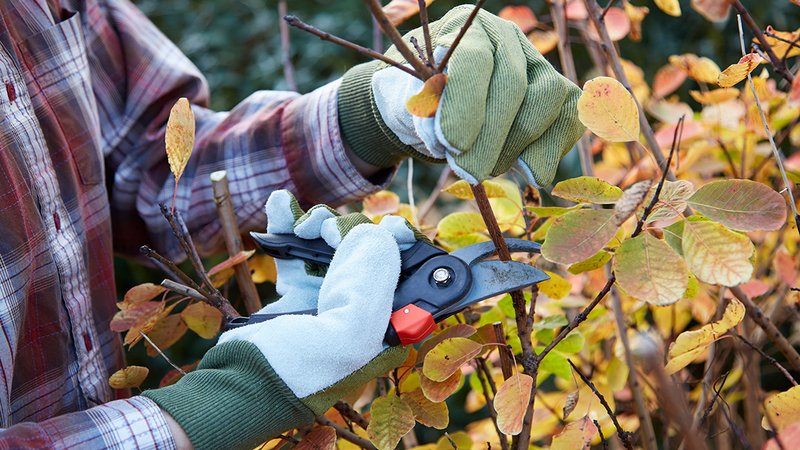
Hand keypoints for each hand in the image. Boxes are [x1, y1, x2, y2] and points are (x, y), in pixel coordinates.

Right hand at [144, 190, 414, 448]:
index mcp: (384, 328)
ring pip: (332, 248)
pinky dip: (288, 226)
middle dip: (350, 229)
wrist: (240, 386)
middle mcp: (360, 313)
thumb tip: (374, 232)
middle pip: (367, 254)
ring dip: (317, 224)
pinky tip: (280, 206)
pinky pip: (298, 253)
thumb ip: (372, 281)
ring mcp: (327, 303)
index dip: (402, 245)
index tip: (391, 226)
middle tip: (327, 231)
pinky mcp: (296, 297)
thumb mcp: (350, 334)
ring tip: (300, 224)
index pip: (407, 275)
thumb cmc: (299, 373)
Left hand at [338, 5, 584, 186]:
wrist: (444, 108)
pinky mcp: (561, 93)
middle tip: (469, 172)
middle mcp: (508, 39)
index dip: (465, 103)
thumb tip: (452, 142)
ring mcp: (539, 64)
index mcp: (466, 30)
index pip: (473, 60)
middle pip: (513, 84)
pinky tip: (529, 173)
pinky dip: (550, 150)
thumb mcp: (415, 104)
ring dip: (518, 145)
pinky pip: (569, 118)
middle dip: (490, 137)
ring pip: (547, 98)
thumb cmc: (428, 102)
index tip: (452, 145)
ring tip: (488, 170)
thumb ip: (428, 116)